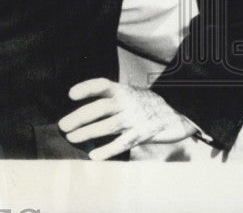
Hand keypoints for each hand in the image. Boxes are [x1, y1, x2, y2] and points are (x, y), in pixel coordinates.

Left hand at [58, 77, 197, 159]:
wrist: (179, 114)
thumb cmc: (147, 104)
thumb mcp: (131, 94)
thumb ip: (112, 98)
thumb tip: (84, 111)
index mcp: (123, 90)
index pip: (102, 84)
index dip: (86, 88)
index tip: (71, 95)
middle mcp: (128, 102)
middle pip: (101, 108)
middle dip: (80, 116)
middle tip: (63, 125)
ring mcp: (137, 119)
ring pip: (109, 126)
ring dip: (88, 132)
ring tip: (72, 138)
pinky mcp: (144, 134)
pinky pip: (123, 143)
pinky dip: (108, 150)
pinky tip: (94, 156)